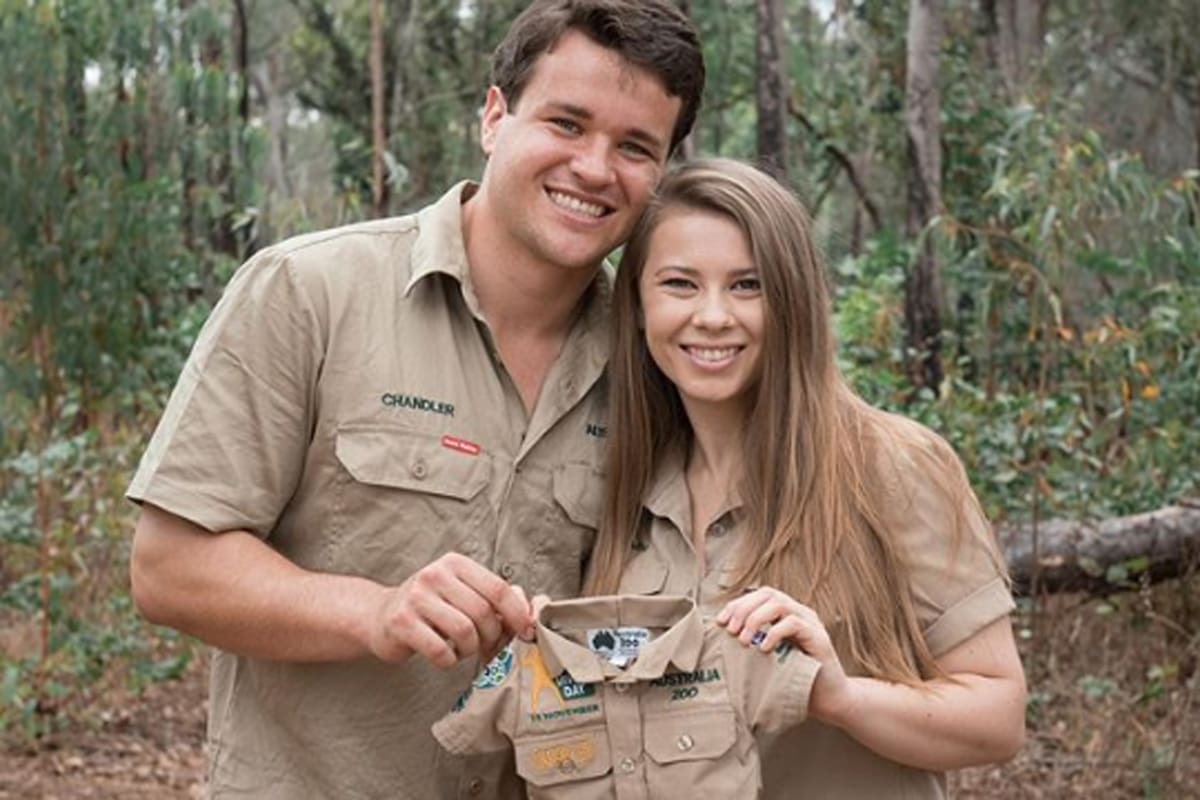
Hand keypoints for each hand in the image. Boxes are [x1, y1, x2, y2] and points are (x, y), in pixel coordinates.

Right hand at [367, 553, 532, 668]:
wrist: (380, 616)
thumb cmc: (430, 608)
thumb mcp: (461, 593)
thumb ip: (493, 599)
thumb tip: (530, 614)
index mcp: (455, 563)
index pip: (497, 587)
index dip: (516, 613)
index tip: (525, 631)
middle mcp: (434, 574)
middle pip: (482, 612)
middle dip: (492, 636)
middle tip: (487, 647)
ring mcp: (416, 597)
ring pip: (464, 631)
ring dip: (470, 649)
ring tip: (463, 650)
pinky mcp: (401, 622)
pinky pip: (441, 650)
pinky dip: (449, 661)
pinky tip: (445, 656)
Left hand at [716, 586, 852, 722]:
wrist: (829, 700)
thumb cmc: (796, 680)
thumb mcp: (769, 658)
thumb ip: (754, 643)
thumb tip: (724, 638)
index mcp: (786, 615)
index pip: (759, 596)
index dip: (737, 605)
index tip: (720, 622)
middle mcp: (799, 613)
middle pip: (767, 594)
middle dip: (743, 609)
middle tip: (730, 631)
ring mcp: (810, 623)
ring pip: (779, 604)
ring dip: (756, 620)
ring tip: (744, 640)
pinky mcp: (818, 638)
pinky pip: (794, 624)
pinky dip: (774, 633)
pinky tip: (763, 649)